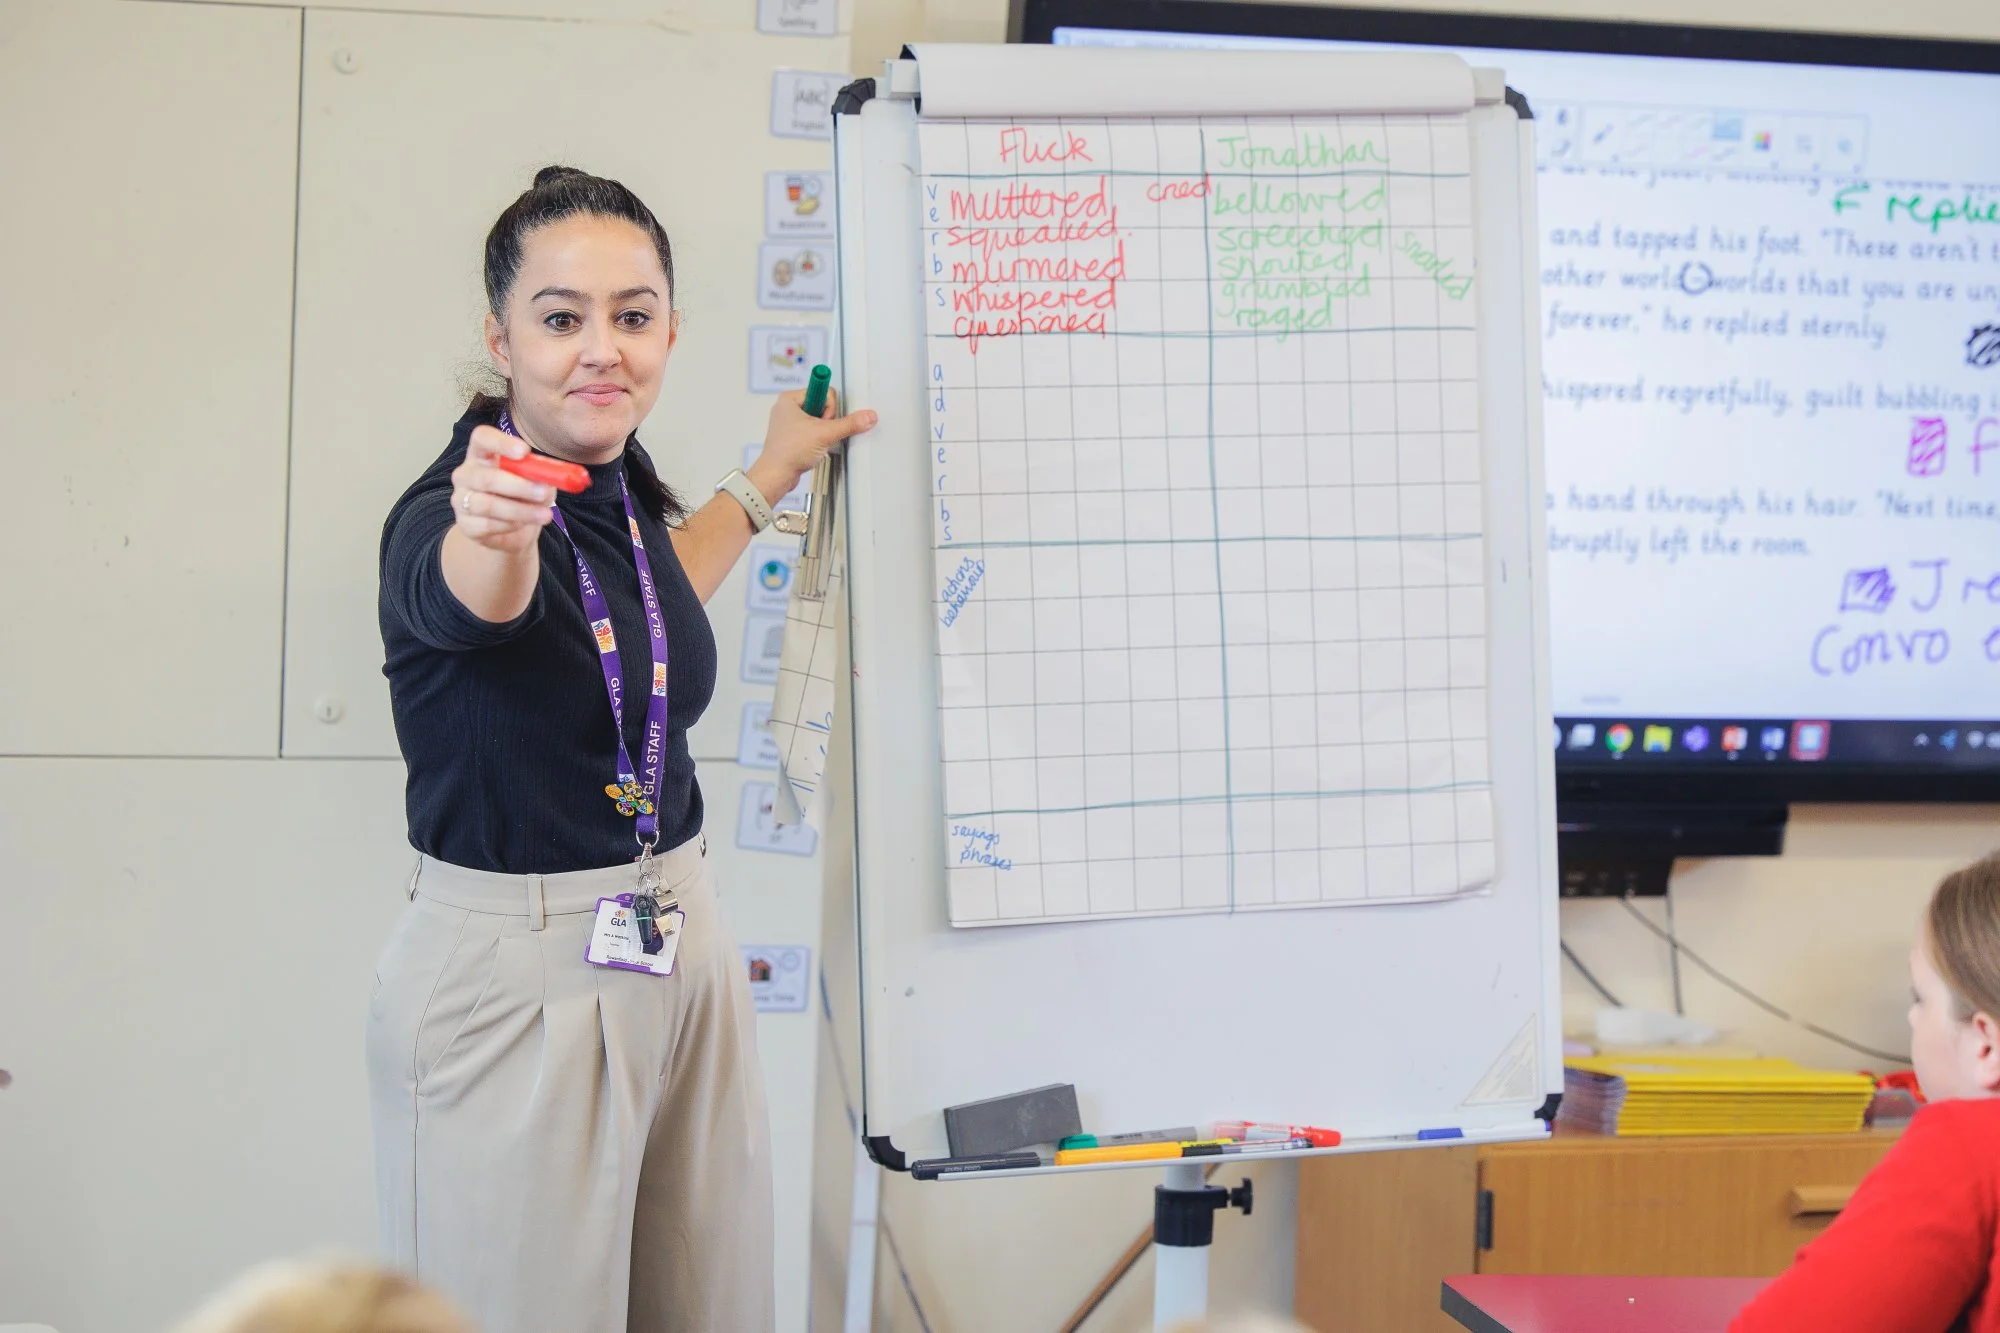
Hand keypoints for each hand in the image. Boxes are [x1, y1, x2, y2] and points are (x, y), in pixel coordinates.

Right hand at [451, 425, 557, 552]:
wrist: (513, 530)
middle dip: (519, 486)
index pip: (482, 438)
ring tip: (544, 515)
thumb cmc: (523, 495)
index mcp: (482, 454)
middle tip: (544, 492)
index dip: (501, 443)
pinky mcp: (464, 524)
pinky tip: (522, 525)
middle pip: (486, 477)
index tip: (524, 452)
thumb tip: (557, 475)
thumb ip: (544, 473)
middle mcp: (466, 474)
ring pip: (487, 505)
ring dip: (520, 511)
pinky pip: (486, 525)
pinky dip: (509, 526)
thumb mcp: (537, 480)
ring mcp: (461, 499)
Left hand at [746, 388, 876, 502]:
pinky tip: (815, 448)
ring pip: (820, 420)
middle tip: (820, 434)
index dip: (830, 408)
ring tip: (816, 443)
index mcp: (790, 398)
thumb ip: (849, 424)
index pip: (824, 391)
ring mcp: (790, 422)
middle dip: (827, 422)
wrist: (776, 475)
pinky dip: (818, 439)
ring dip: (824, 432)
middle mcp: (788, 407)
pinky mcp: (793, 436)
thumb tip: (868, 416)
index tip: (825, 420)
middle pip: (823, 406)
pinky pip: (814, 430)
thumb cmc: (789, 451)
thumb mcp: (824, 434)